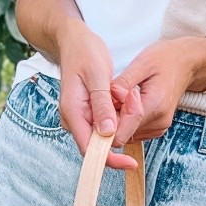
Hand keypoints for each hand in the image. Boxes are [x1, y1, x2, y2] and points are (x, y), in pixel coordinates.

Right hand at [54, 21, 139, 165]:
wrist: (73, 41)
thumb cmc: (84, 53)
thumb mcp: (97, 75)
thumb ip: (102, 104)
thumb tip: (108, 133)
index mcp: (72, 112)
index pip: (89, 148)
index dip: (109, 159)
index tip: (129, 164)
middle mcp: (73, 119)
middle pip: (99, 143)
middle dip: (122, 131)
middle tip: (134, 103)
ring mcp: (80, 117)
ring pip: (105, 133)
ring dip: (122, 121)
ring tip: (129, 95)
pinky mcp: (88, 113)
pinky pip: (105, 123)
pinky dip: (119, 115)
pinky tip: (125, 98)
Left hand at [110, 36, 205, 148]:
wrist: (186, 64)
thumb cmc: (165, 59)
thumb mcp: (142, 63)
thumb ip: (123, 83)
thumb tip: (107, 98)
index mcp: (155, 106)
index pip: (122, 131)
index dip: (108, 118)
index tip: (109, 97)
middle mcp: (158, 123)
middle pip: (122, 134)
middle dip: (111, 118)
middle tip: (112, 94)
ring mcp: (158, 128)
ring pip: (125, 135)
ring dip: (117, 120)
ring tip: (120, 96)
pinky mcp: (155, 129)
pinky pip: (131, 132)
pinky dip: (124, 121)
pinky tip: (125, 103)